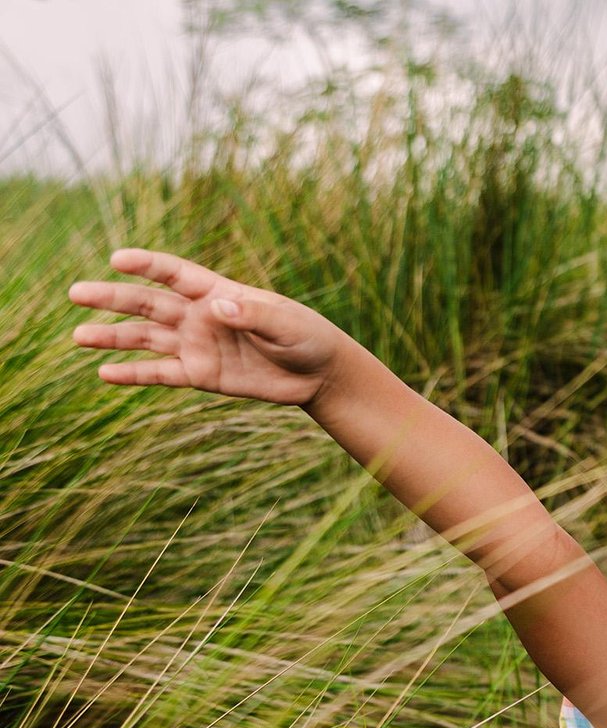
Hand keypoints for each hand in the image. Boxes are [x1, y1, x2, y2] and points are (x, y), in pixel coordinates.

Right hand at [70, 249, 356, 406]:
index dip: (145, 265)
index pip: (173, 273)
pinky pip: (160, 374)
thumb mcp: (286, 323)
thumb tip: (217, 308)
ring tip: (78, 336)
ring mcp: (196, 345)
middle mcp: (199, 315)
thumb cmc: (306, 337)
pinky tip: (104, 374)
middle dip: (112, 298)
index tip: (117, 260)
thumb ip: (253, 314)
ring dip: (112, 337)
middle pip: (147, 303)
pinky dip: (134, 374)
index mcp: (217, 291)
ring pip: (145, 339)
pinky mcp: (199, 375)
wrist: (317, 375)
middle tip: (76, 293)